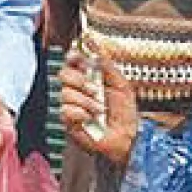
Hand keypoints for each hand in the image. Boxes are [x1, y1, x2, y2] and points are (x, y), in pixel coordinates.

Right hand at [58, 45, 139, 165]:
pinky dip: (80, 112)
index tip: (77, 56)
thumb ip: (109, 68)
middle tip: (95, 89)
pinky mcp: (69, 122)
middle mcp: (78, 91)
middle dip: (79, 79)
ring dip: (85, 100)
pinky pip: (65, 111)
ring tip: (100, 109)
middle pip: (63, 74)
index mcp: (90, 79)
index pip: (73, 62)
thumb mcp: (123, 86)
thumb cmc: (126, 114)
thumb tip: (96, 54)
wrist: (128, 137)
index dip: (72, 56)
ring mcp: (73, 106)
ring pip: (64, 93)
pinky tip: (90, 118)